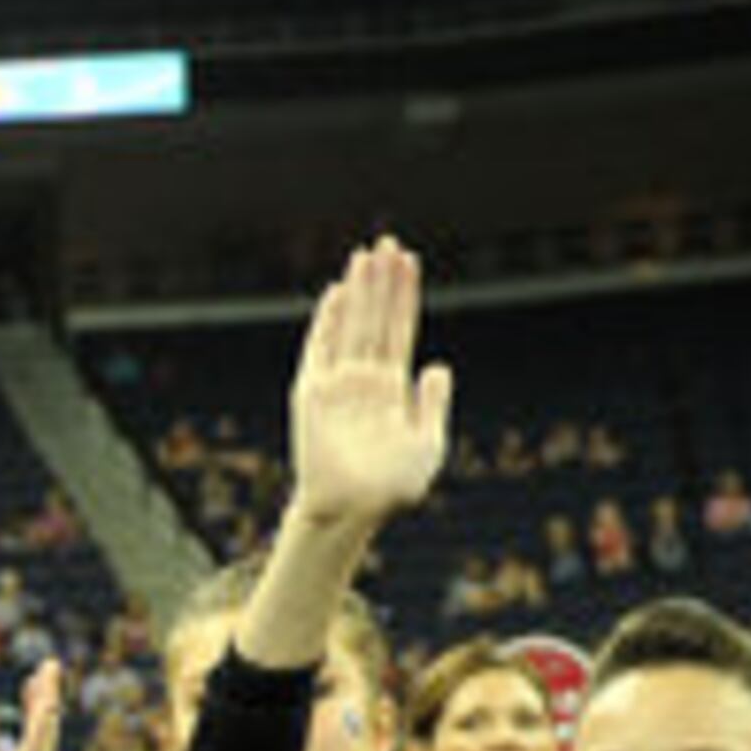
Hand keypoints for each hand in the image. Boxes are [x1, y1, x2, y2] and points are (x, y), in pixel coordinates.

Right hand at [285, 239, 453, 529]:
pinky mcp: (312, 393)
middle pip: (376, 318)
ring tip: (365, 253)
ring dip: (359, 290)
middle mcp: (365, 379)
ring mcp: (338, 383)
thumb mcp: (429, 443)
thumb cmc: (393, 486)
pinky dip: (327, 321)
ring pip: (352, 325)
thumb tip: (438, 366)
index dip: (405, 296)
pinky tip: (336, 293)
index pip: (400, 329)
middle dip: (382, 281)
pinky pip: (319, 349)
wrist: (352, 509)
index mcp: (393, 387)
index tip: (410, 261)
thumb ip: (434, 404)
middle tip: (388, 241)